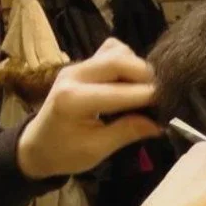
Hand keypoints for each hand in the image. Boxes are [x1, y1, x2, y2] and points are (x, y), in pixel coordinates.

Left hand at [17, 38, 162, 179]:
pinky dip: (125, 62)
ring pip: (116, 51)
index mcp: (74, 100)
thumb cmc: (63, 154)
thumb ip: (128, 132)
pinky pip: (109, 51)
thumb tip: (161, 123)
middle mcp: (74, 75)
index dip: (150, 98)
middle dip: (146, 77)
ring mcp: (76, 66)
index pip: (122, 92)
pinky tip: (128, 82)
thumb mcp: (96, 150)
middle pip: (120, 60)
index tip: (170, 106)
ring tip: (143, 91)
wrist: (36, 146)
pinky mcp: (80, 65)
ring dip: (135, 67)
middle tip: (160, 96)